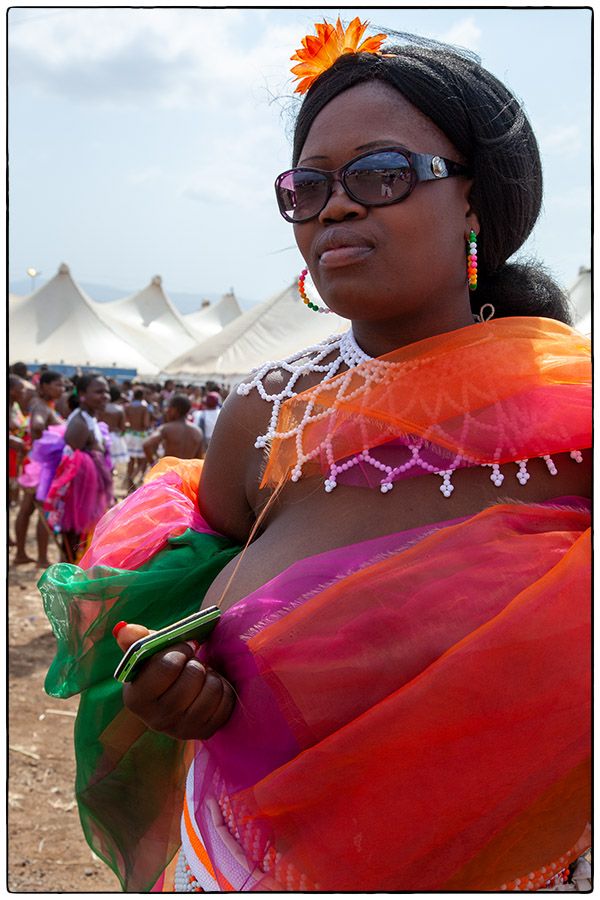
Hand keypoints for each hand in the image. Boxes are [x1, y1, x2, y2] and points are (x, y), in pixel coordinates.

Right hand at [114, 622, 234, 739]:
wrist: (178, 695)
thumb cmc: (162, 668)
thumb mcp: (148, 653)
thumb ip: (136, 639)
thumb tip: (123, 629)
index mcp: (136, 698)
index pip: (167, 667)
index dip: (181, 650)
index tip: (186, 646)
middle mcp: (156, 720)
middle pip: (192, 677)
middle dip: (196, 662)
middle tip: (193, 660)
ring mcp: (181, 729)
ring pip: (211, 689)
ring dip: (211, 675)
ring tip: (203, 674)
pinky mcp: (204, 732)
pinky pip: (225, 702)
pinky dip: (223, 688)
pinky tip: (211, 687)